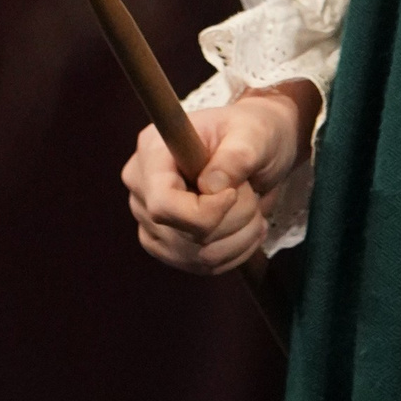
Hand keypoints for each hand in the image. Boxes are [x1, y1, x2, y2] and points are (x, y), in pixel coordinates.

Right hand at [121, 80, 317, 275]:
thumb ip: (236, 156)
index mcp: (153, 151)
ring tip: (253, 209)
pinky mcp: (167, 243)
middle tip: (252, 194)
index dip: (203, 211)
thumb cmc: (253, 134)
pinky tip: (247, 228)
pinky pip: (201, 266)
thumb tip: (213, 188)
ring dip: (238, 238)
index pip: (163, 203)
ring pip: (195, 256)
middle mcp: (142, 186)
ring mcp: (150, 218)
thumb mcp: (254, 134)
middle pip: (180, 234)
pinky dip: (234, 253)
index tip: (234, 194)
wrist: (258, 150)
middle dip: (231, 221)